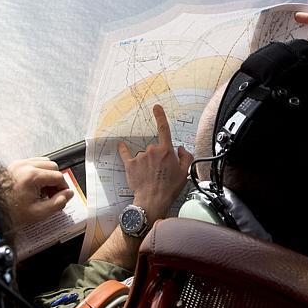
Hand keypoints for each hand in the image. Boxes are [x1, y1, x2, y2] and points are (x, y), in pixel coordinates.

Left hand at [6, 157, 72, 226]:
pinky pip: (33, 162)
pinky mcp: (14, 165)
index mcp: (33, 176)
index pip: (59, 177)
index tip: (62, 196)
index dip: (64, 188)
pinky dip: (38, 171)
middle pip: (53, 166)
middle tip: (53, 194)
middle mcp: (26, 166)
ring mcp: (19, 164)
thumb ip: (57, 203)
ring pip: (43, 162)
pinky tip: (34, 185)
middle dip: (56, 180)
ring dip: (48, 174)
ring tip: (43, 190)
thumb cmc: (8, 211)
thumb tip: (68, 195)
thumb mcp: (37, 213)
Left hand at [118, 105, 192, 222]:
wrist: (153, 200)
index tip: (157, 107)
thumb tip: (181, 149)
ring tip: (150, 175)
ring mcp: (140, 157)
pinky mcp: (130, 164)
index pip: (164, 129)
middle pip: (155, 148)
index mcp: (166, 151)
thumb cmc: (169, 188)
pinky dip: (123, 149)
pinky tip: (121, 146)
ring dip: (146, 162)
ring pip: (144, 154)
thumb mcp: (185, 172)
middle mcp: (152, 151)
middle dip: (157, 157)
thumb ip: (186, 157)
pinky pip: (125, 153)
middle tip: (161, 171)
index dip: (160, 116)